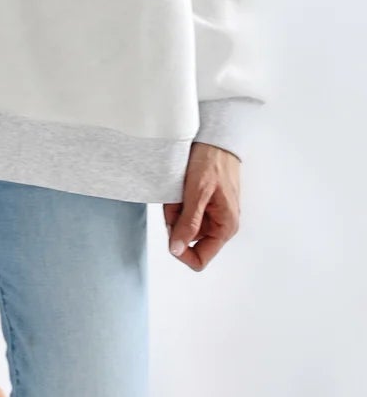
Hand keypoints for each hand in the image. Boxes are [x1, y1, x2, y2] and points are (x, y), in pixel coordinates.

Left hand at [163, 143, 240, 269]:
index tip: (170, 234)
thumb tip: (177, 249)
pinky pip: (183, 210)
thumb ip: (188, 222)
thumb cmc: (213, 161)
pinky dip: (177, 201)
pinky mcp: (202, 203)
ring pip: (182, 223)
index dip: (181, 252)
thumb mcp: (197, 192)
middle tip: (176, 198)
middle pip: (187, 238)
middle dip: (175, 221)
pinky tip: (180, 186)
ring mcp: (210, 214)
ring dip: (175, 208)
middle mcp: (219, 224)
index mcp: (225, 227)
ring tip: (179, 188)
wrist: (215, 138)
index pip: (200, 258)